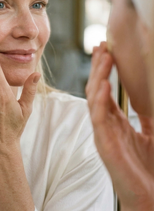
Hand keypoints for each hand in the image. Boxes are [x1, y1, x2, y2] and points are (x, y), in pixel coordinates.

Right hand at [86, 42, 153, 210]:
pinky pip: (98, 117)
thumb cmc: (149, 169)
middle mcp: (106, 124)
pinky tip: (102, 84)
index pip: (104, 90)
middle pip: (96, 89)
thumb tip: (148, 95)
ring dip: (98, 76)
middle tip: (101, 45)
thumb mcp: (152, 134)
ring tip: (103, 57)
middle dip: (98, 67)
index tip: (106, 50)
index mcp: (115, 122)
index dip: (104, 70)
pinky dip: (99, 99)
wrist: (149, 198)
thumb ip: (147, 117)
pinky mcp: (103, 143)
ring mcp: (103, 133)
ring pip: (94, 98)